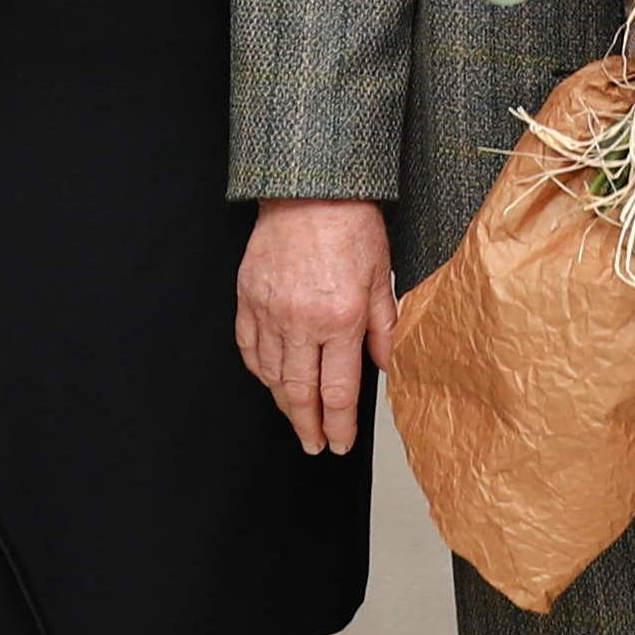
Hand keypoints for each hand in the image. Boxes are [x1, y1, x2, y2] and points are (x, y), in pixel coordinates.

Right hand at [235, 196, 392, 456]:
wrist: (309, 188)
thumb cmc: (351, 225)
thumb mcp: (382, 276)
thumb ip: (384, 327)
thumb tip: (385, 365)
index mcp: (342, 319)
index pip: (337, 391)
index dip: (338, 425)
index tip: (339, 443)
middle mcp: (302, 321)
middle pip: (300, 392)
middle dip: (308, 426)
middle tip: (313, 446)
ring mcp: (270, 311)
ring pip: (272, 374)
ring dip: (284, 403)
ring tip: (295, 418)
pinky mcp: (249, 298)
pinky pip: (249, 347)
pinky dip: (259, 370)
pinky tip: (269, 380)